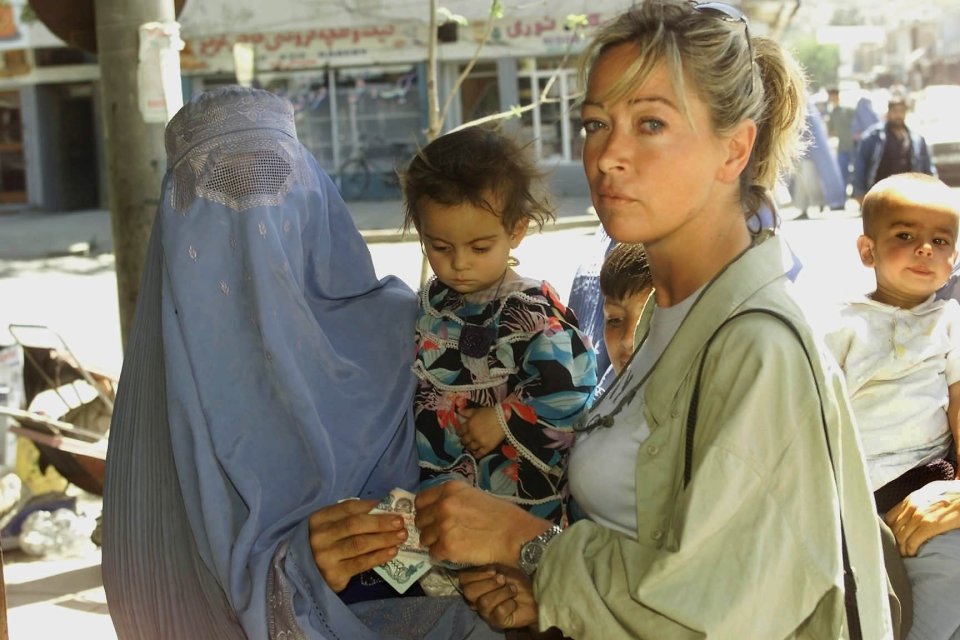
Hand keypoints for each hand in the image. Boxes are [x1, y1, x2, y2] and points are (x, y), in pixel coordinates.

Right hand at [307, 498, 407, 591]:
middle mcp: (320, 536)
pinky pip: (361, 563)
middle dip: (381, 522)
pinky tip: (392, 551)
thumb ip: (350, 517)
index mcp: (319, 519)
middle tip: (400, 522)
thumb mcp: (330, 527)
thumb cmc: (325, 545)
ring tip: (401, 536)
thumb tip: (382, 508)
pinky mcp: (334, 574)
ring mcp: (326, 556)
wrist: (308, 575)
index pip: (348, 508)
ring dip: (384, 539)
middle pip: (355, 525)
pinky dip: (379, 556)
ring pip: (360, 544)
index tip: (391, 507)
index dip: (371, 506)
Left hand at [415, 481, 549, 566]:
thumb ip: (454, 499)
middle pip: (420, 520)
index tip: (431, 517)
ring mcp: (443, 527)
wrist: (515, 535)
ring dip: (434, 542)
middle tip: (442, 532)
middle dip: (428, 527)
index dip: (424, 510)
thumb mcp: (474, 495)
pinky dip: (442, 555)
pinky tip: (455, 552)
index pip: (420, 500)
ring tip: (450, 543)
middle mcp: (443, 505)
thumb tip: (438, 508)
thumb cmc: (501, 514)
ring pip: (424, 538)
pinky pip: (433, 554)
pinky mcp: (447, 547)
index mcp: (450, 489)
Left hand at [457, 407, 504, 457]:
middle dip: (464, 441)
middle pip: (464, 441)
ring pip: (470, 448)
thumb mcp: (477, 410)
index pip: (460, 431)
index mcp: (468, 425)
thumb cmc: (490, 412)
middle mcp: (472, 434)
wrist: (504, 419)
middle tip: (465, 441)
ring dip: (469, 447)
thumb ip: (467, 412)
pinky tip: (475, 455)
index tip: (460, 434)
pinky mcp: (487, 448)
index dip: (460, 433)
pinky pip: (479, 454)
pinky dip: (476, 455)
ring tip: (470, 447)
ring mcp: (479, 442)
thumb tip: (458, 411)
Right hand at [459, 565, 537, 629]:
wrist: (535, 593)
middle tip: (503, 579)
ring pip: (484, 603)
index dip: (476, 574)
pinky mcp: (497, 622)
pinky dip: (509, 604)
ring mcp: (486, 612)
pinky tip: (514, 602)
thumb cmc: (517, 578)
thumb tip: (478, 548)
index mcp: (475, 583)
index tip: (494, 570)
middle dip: (489, 583)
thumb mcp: (503, 564)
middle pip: (469, 592)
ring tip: (513, 589)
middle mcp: (477, 599)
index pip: (462, 579)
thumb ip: (488, 560)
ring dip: (503, 592)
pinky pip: (498, 612)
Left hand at [883, 480, 959, 556]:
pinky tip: (913, 555)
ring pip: (900, 536)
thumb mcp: (933, 494)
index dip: (891, 530)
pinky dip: (910, 550)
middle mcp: (912, 505)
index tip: (894, 538)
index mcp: (912, 498)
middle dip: (895, 541)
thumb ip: (920, 502)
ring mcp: (919, 515)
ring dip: (902, 549)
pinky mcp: (930, 525)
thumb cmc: (955, 497)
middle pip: (894, 528)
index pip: (890, 517)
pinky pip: (912, 541)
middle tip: (900, 551)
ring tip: (906, 556)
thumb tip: (912, 515)